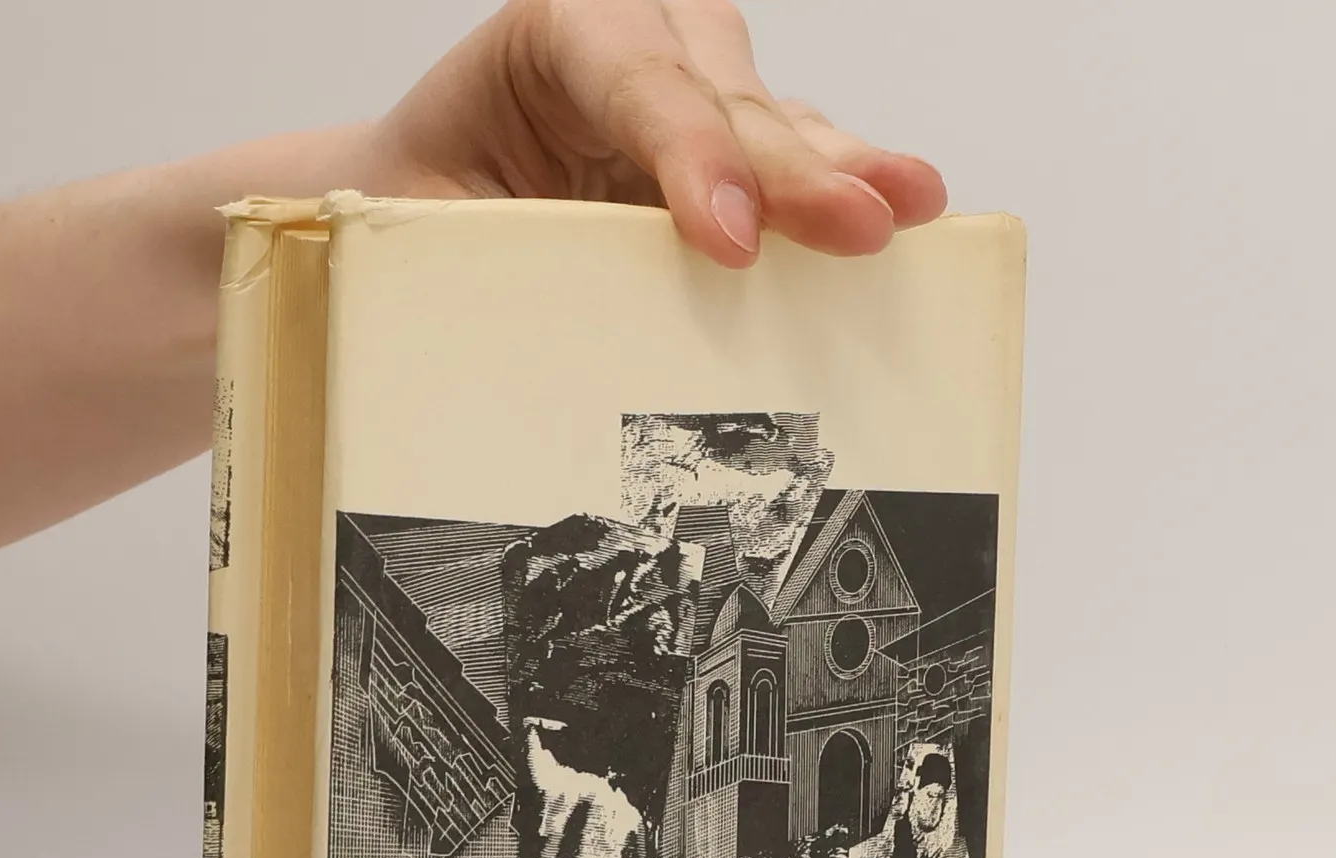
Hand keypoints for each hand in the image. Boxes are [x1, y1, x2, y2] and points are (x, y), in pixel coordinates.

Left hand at [356, 0, 946, 266]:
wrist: (430, 189)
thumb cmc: (428, 200)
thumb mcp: (428, 223)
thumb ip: (483, 254)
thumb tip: (531, 347)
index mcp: (554, 33)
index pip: (635, 79)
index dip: (689, 156)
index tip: (729, 240)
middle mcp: (641, 35)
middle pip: (728, 99)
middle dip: (793, 171)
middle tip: (856, 227)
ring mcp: (701, 84)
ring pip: (778, 122)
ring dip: (842, 174)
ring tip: (908, 208)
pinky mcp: (735, 142)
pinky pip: (796, 163)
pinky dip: (841, 196)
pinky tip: (902, 216)